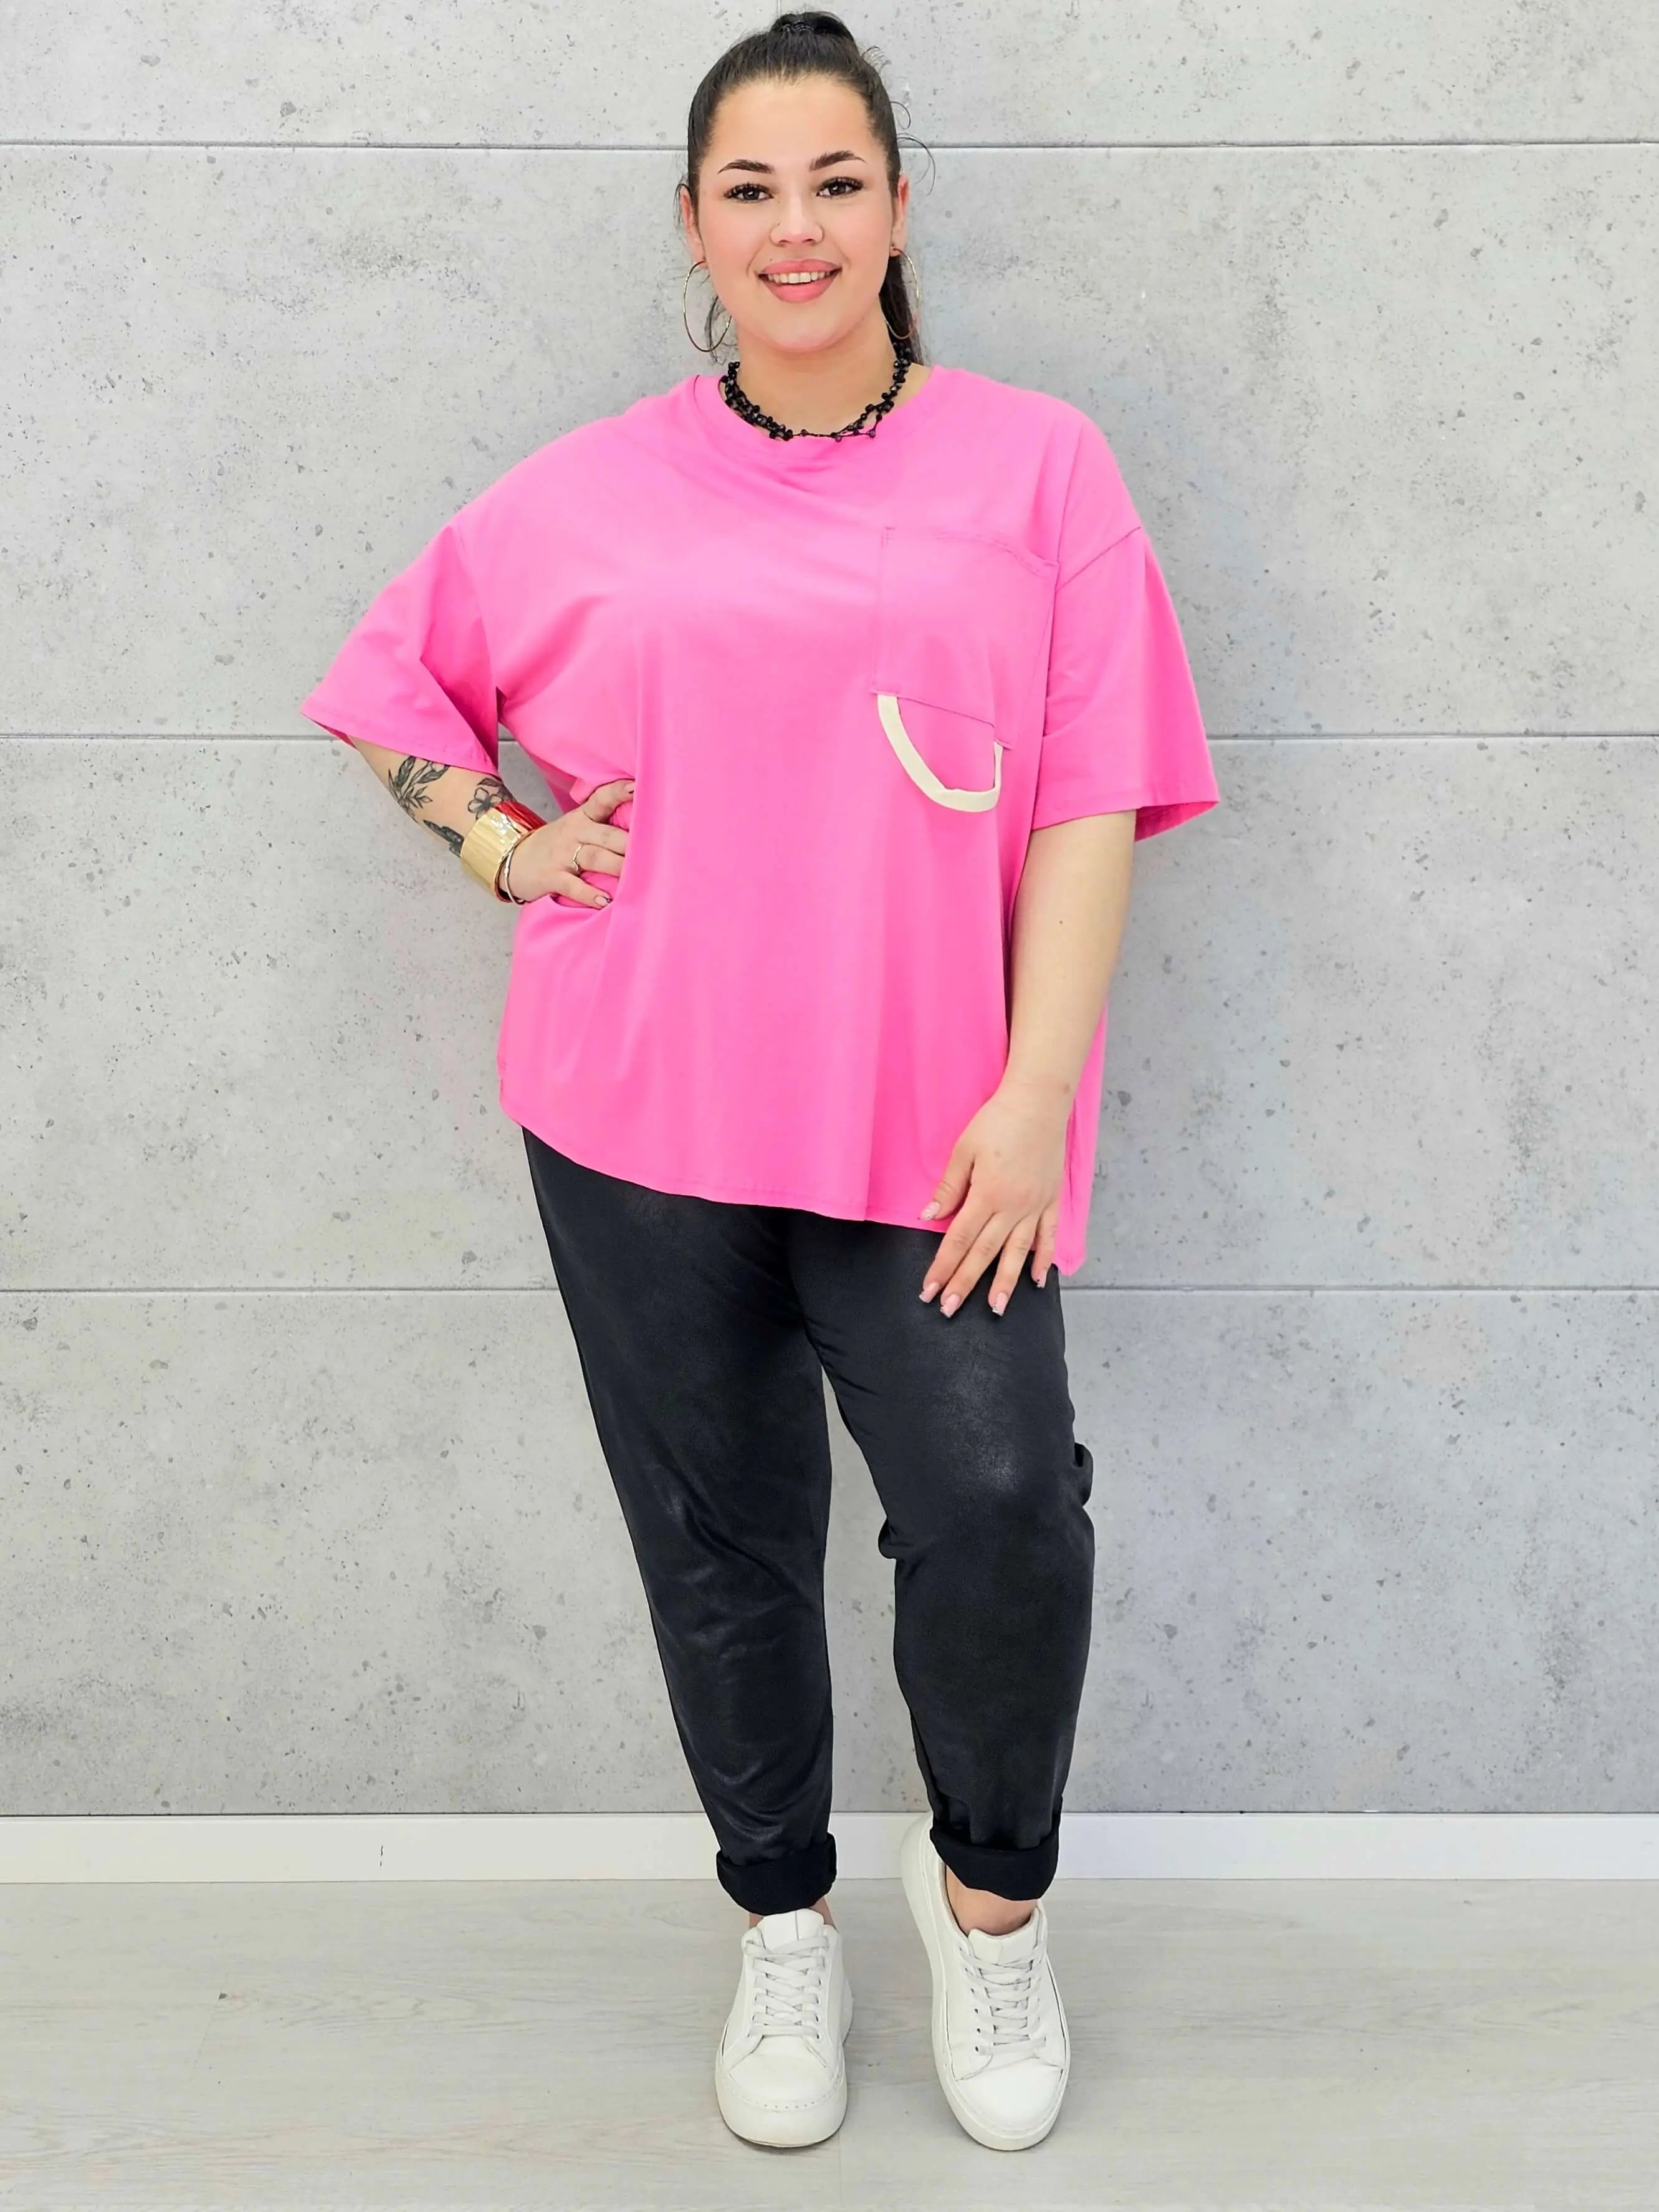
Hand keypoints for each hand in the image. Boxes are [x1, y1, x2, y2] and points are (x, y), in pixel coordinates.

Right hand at [506, 777, 634, 905]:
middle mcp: (574, 832)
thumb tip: (646, 831)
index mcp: (582, 817)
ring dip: (617, 866)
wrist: (511, 859)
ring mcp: (562, 855)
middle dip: (631, 843)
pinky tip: (606, 901)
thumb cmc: (556, 845)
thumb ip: (604, 826)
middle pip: (607, 835)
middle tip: (657, 851)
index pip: (601, 799)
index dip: (618, 792)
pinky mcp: (552, 877)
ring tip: (638, 875)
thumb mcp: (576, 827)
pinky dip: (590, 894)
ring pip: (595, 858)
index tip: (637, 787)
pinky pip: (574, 886)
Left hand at [918, 1075, 1071, 1314]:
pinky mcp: (1052, 1201)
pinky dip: (1044, 1260)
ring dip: (1004, 1283)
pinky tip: (1038, 1281)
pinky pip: (1048, 1237)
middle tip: (949, 1310)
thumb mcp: (965, 1149)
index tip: (929, 1290)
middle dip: (965, 1283)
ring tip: (995, 1308)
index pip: (959, 1239)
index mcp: (987, 1194)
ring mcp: (1035, 1206)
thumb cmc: (997, 1121)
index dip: (943, 1267)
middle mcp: (1013, 1207)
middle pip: (984, 1253)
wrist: (1039, 1102)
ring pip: (1017, 1253)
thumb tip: (929, 1217)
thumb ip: (949, 1187)